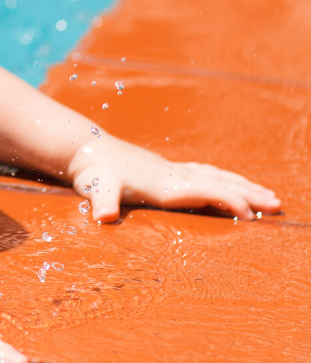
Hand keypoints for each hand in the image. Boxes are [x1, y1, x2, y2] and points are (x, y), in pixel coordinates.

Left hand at [68, 134, 280, 222]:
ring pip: (215, 176)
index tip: (252, 215)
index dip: (228, 201)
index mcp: (163, 184)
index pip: (204, 191)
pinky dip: (223, 178)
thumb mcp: (96, 189)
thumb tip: (103, 216)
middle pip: (218, 182)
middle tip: (277, 205)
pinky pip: (203, 173)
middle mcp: (172, 175)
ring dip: (242, 185)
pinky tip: (229, 181)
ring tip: (268, 195)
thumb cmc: (92, 172)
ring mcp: (170, 170)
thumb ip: (102, 202)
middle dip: (248, 194)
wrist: (84, 147)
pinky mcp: (165, 168)